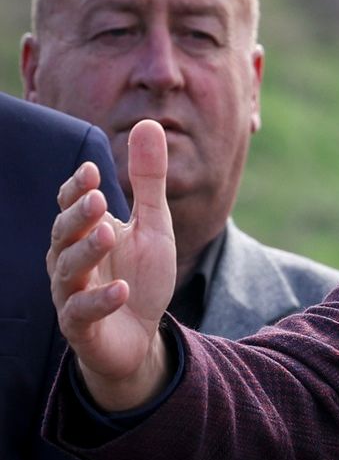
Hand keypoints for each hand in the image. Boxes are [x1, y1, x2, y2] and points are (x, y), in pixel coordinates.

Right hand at [48, 120, 176, 410]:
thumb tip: (148, 123)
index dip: (78, 189)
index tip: (93, 170)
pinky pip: (82, 312)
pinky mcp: (82, 326)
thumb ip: (148, 180)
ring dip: (87, 252)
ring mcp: (72, 294)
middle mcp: (71, 260)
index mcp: (85, 233)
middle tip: (98, 199)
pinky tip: (121, 289)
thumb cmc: (140, 276)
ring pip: (68, 270)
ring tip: (109, 234)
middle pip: (64, 234)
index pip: (72, 204)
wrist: (140, 337)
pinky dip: (100, 301)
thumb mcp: (153, 224)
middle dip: (78, 216)